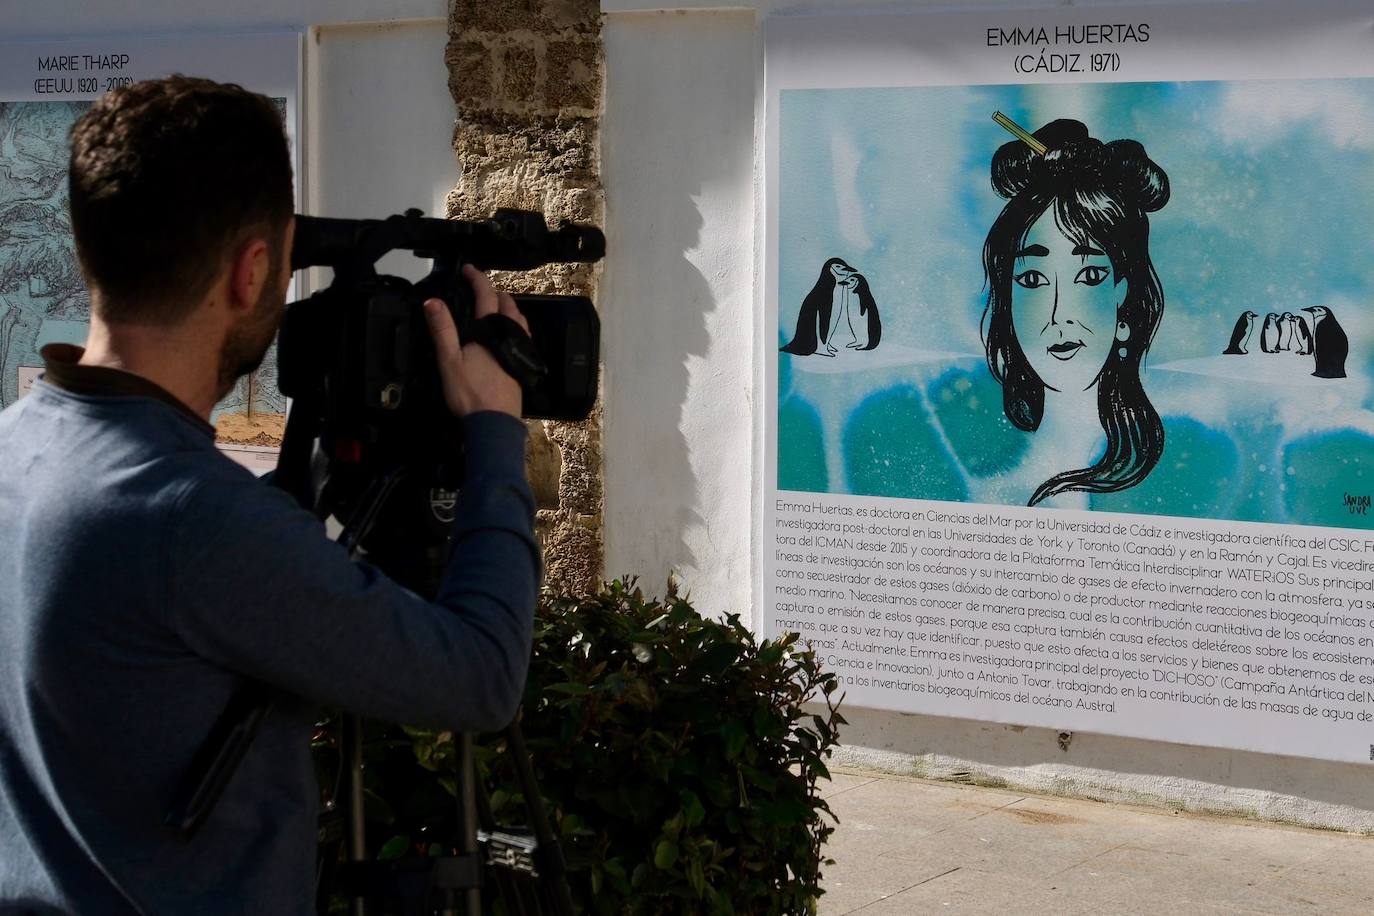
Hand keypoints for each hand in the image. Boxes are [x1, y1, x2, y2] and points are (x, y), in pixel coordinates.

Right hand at [422, 265, 528, 417]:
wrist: (495, 423)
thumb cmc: (470, 392)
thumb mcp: (450, 360)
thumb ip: (442, 329)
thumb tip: (432, 301)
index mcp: (492, 330)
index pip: (486, 295)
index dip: (477, 278)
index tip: (468, 269)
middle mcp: (511, 335)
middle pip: (507, 305)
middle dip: (495, 292)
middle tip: (479, 288)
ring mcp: (520, 350)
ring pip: (518, 320)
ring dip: (507, 308)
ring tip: (494, 307)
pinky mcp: (522, 364)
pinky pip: (522, 335)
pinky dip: (514, 325)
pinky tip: (506, 335)